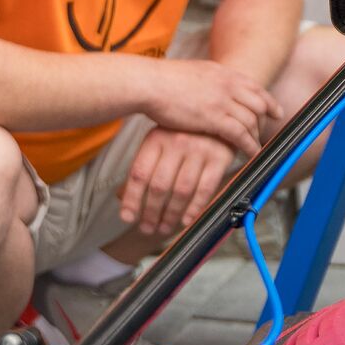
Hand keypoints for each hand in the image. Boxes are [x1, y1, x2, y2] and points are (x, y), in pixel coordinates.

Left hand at [120, 128, 237, 235]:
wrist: (221, 116)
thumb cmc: (187, 133)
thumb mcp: (161, 141)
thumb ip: (145, 167)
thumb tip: (123, 197)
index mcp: (157, 138)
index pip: (139, 174)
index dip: (132, 199)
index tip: (128, 218)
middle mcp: (177, 143)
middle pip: (159, 186)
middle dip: (151, 212)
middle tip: (148, 228)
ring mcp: (199, 150)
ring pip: (181, 190)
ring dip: (171, 215)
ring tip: (165, 227)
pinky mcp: (219, 158)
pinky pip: (204, 189)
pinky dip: (194, 208)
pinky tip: (186, 220)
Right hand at [144, 59, 278, 157]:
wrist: (150, 83)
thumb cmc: (163, 80)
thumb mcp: (194, 72)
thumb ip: (209, 81)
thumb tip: (212, 87)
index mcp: (223, 73)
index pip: (255, 87)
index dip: (268, 100)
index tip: (275, 111)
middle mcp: (228, 85)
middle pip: (258, 103)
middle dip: (267, 118)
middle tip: (270, 129)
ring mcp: (223, 101)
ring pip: (251, 120)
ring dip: (256, 135)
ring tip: (258, 146)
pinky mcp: (214, 118)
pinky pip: (241, 134)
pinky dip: (249, 144)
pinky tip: (251, 153)